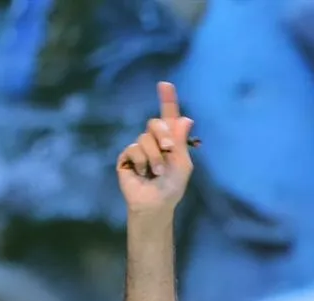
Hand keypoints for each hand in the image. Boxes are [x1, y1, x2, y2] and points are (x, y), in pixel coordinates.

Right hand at [117, 81, 194, 213]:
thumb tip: (186, 118)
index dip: (167, 99)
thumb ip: (181, 142)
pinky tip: (143, 174)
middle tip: (169, 149)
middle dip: (163, 135)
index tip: (165, 84)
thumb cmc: (172, 186)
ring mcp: (139, 147)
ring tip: (158, 173)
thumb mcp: (182, 165)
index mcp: (171, 140)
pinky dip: (142, 163)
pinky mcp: (127, 156)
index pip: (168, 116)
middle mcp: (154, 140)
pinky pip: (134, 149)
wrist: (155, 203)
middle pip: (155, 123)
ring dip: (155, 157)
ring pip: (145, 138)